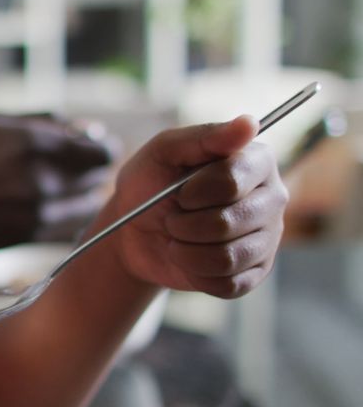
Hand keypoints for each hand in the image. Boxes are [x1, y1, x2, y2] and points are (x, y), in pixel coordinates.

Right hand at [0, 113, 114, 253]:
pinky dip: (66, 216)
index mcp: (36, 143)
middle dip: (91, 170)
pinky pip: (68, 227)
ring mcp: (36, 212)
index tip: (94, 147)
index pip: (102, 152)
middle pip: (97, 179)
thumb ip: (49, 121)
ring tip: (56, 185)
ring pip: (87, 205)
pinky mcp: (28, 237)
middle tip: (75, 164)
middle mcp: (42, 179)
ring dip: (80, 195)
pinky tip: (44, 205)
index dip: (103, 148)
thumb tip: (92, 130)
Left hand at [108, 116, 287, 297]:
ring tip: (176, 238)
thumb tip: (250, 123)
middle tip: (172, 218)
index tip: (177, 192)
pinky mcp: (255, 272)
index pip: (233, 181)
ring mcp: (267, 238)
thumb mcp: (163, 152)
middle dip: (184, 224)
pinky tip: (188, 259)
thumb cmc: (150, 184)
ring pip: (228, 256)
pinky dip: (195, 273)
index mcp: (256, 161)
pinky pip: (228, 283)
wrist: (134, 231)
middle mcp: (272, 198)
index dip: (194, 192)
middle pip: (230, 221)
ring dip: (185, 250)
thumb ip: (203, 137)